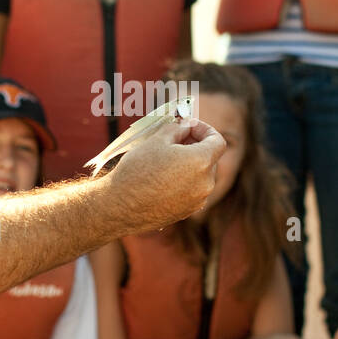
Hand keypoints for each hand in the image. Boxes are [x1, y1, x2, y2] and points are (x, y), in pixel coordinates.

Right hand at [107, 117, 224, 232]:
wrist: (120, 206)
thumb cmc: (138, 169)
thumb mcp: (157, 139)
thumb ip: (177, 129)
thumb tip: (185, 127)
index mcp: (202, 162)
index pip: (217, 141)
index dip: (204, 130)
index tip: (189, 126)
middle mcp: (206, 184)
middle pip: (210, 158)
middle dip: (195, 145)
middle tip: (175, 138)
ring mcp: (197, 201)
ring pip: (201, 176)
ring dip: (189, 164)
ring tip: (166, 158)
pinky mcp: (187, 212)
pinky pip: (191, 191)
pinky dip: (183, 180)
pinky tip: (163, 177)